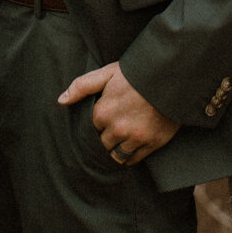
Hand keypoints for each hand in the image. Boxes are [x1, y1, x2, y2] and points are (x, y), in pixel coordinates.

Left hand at [58, 63, 178, 166]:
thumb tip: (61, 100)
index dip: (101, 121)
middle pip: (103, 143)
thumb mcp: (107, 73)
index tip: (109, 114)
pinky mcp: (152, 143)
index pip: (93, 128)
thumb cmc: (137, 73)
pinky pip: (133, 159)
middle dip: (108, 136)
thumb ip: (83, 86)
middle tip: (118, 125)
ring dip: (118, 148)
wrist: (170, 75)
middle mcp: (117, 128)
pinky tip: (133, 146)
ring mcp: (135, 137)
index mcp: (103, 112)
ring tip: (125, 137)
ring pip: (116, 155)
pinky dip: (131, 156)